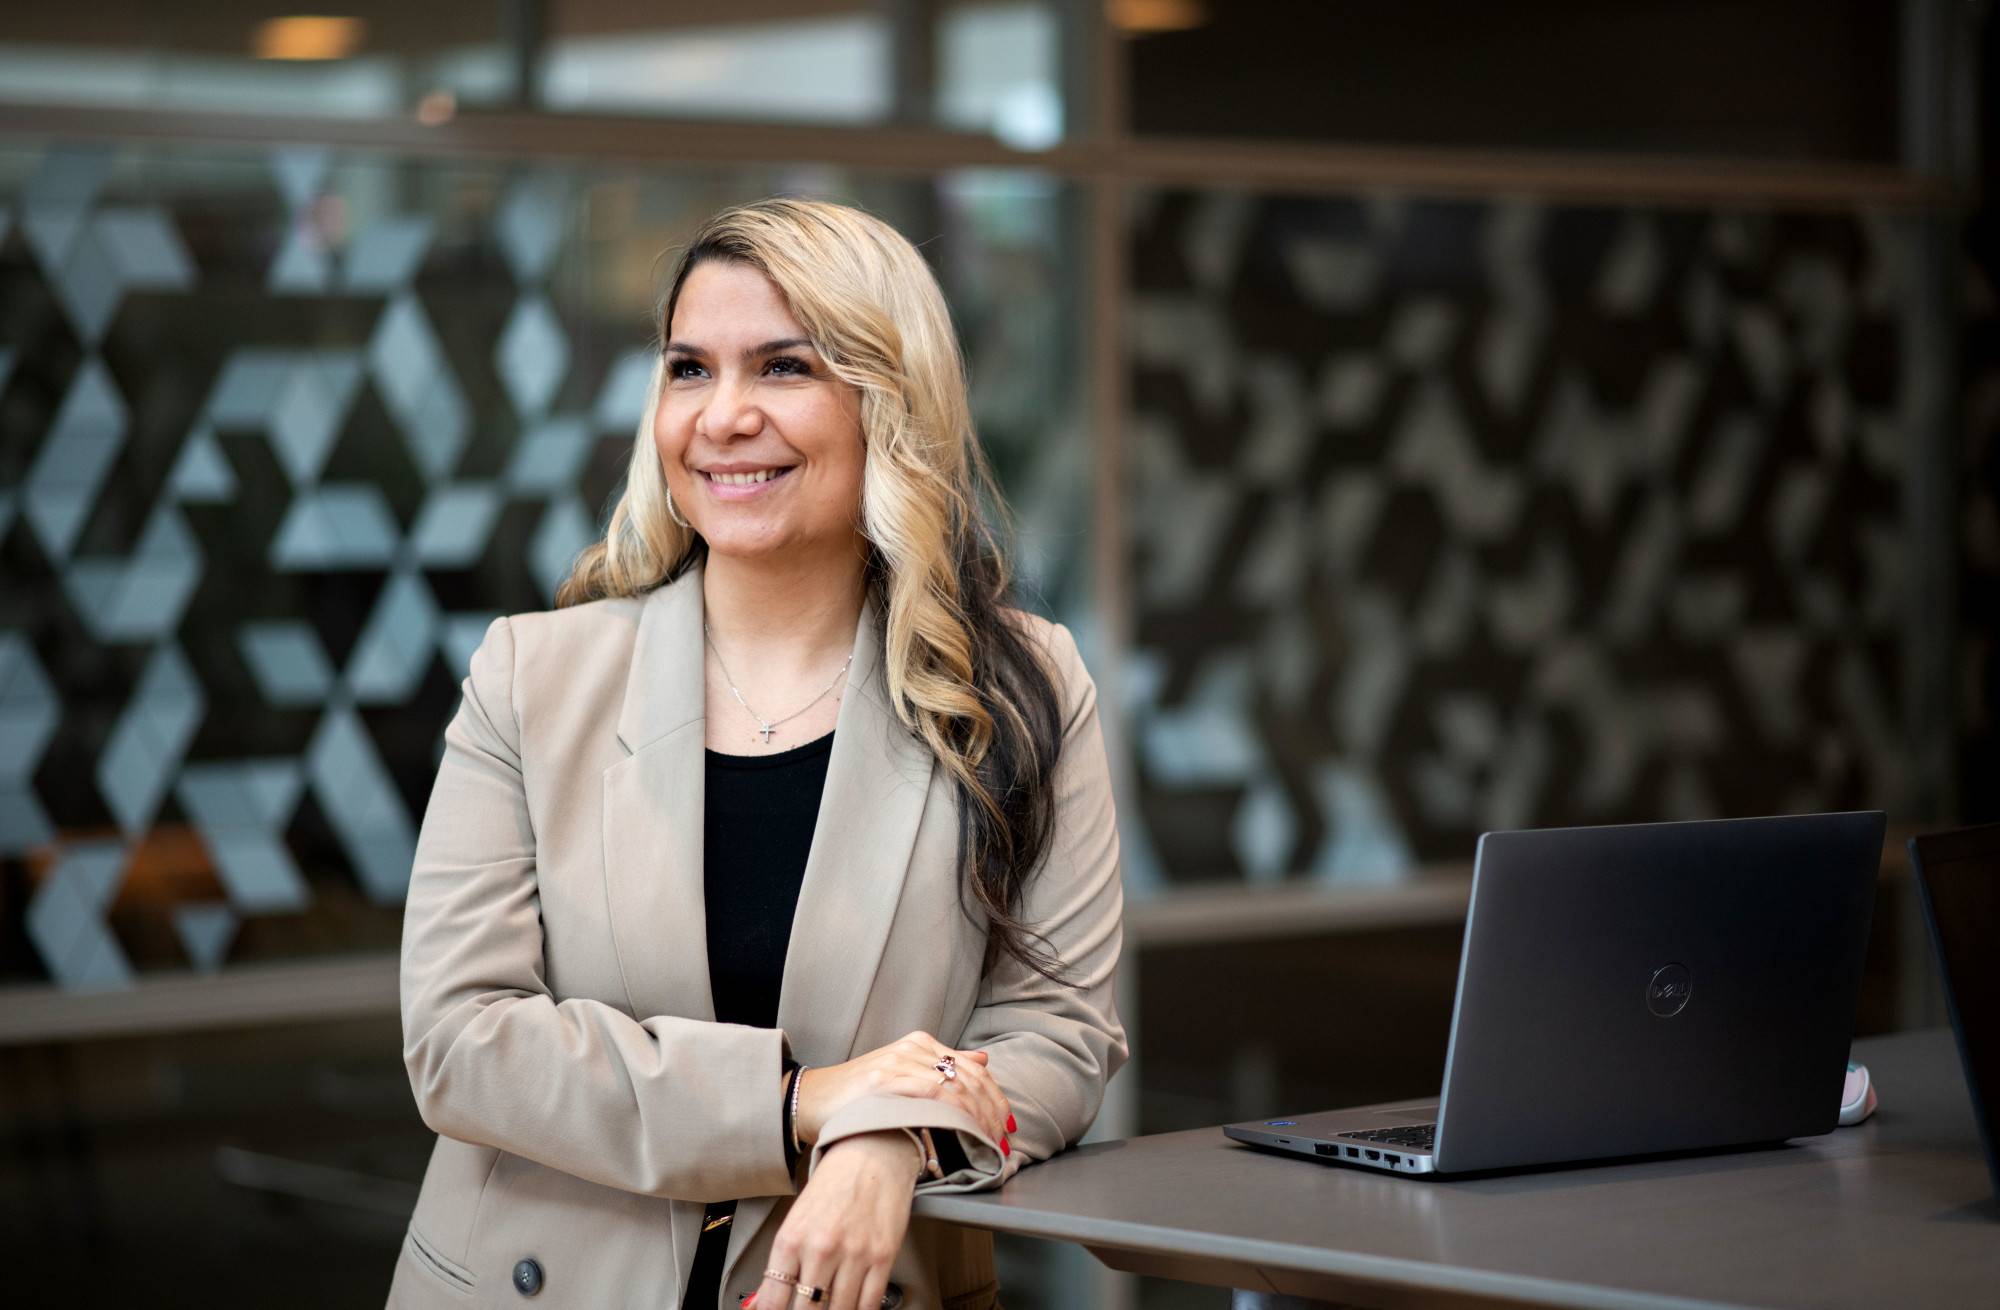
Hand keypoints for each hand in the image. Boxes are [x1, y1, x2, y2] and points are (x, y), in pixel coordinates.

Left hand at [745, 1131, 914, 1309]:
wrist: (873, 1151)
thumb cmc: (835, 1182)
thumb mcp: (797, 1220)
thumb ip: (783, 1264)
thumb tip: (766, 1303)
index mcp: (792, 1238)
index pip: (773, 1301)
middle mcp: (821, 1248)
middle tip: (808, 1305)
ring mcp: (854, 1254)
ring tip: (831, 1303)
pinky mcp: (882, 1256)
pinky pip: (869, 1304)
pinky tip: (854, 1305)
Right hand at [794, 1031, 1012, 1155]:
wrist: (812, 1099)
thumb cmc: (859, 1095)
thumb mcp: (903, 1073)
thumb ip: (942, 1065)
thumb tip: (983, 1060)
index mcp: (921, 1044)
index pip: (974, 1068)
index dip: (995, 1098)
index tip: (1005, 1126)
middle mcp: (913, 1049)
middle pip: (970, 1078)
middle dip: (991, 1112)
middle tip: (1000, 1141)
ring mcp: (899, 1062)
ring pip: (955, 1087)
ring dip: (976, 1119)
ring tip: (985, 1143)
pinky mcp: (885, 1079)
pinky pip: (931, 1095)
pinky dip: (953, 1116)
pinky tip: (961, 1134)